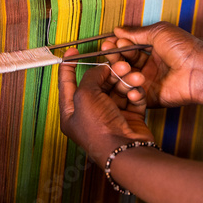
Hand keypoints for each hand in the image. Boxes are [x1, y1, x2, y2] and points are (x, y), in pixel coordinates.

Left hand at [58, 48, 153, 168]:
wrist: (126, 151)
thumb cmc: (99, 129)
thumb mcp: (85, 96)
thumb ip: (90, 76)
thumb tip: (101, 68)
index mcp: (71, 112)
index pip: (66, 83)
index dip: (68, 66)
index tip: (72, 51)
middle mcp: (89, 113)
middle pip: (98, 83)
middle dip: (110, 72)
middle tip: (121, 64)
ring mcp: (109, 115)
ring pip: (117, 88)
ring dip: (126, 81)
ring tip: (135, 78)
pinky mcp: (128, 118)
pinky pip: (131, 98)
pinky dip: (135, 93)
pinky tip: (136, 93)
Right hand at [102, 22, 202, 107]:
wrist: (198, 70)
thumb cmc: (183, 48)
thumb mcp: (158, 32)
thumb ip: (136, 33)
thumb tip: (118, 30)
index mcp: (152, 50)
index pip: (129, 47)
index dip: (118, 44)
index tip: (109, 41)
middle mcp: (149, 66)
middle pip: (124, 62)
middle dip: (115, 55)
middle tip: (108, 50)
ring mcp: (148, 82)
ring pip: (125, 77)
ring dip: (119, 69)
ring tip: (120, 64)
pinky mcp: (149, 97)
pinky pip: (132, 94)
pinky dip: (127, 86)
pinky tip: (127, 78)